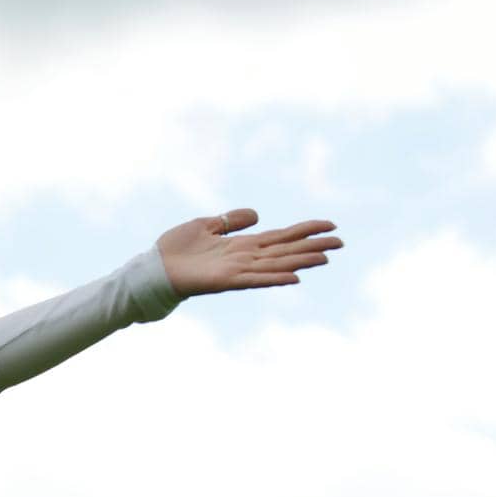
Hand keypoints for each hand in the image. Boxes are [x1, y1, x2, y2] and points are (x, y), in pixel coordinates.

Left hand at [156, 208, 341, 297]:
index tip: (331, 225)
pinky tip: (294, 277)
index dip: (305, 231)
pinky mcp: (226, 280)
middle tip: (342, 243)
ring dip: (301, 261)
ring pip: (277, 264)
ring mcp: (237, 270)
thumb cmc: (175, 249)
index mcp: (243, 245)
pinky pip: (255, 279)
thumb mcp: (206, 224)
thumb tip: (257, 215)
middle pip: (286, 251)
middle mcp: (245, 258)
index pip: (281, 236)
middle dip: (313, 246)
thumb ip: (231, 220)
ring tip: (326, 258)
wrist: (153, 268)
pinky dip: (274, 278)